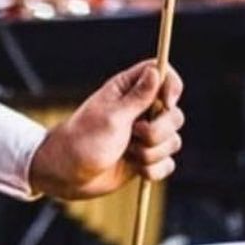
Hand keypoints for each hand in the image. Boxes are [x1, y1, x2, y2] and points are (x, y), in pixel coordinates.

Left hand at [28, 61, 183, 199]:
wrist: (69, 174)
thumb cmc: (85, 140)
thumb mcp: (112, 116)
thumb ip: (138, 97)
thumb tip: (155, 70)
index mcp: (127, 90)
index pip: (162, 74)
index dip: (171, 86)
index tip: (166, 103)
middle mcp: (139, 110)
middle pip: (174, 113)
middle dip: (159, 130)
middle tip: (135, 133)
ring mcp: (144, 136)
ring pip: (172, 141)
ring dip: (151, 152)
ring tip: (127, 152)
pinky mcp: (146, 158)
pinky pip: (167, 164)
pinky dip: (153, 170)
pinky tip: (134, 168)